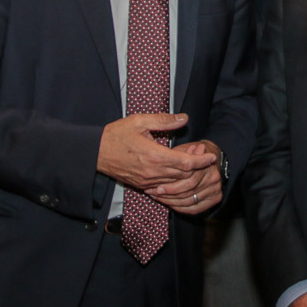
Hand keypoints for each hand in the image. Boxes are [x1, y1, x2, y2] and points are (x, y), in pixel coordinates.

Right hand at [97, 113, 215, 190]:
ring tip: (193, 162)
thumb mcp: (140, 121)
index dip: (202, 161)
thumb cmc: (117, 134)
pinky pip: (164, 188)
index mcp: (155, 156)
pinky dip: (175, 183)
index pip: (186, 163)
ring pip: (176, 184)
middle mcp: (153, 173)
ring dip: (187, 175)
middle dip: (198, 167)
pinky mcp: (142, 186)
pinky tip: (178, 174)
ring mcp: (148, 182)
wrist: (96, 153)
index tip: (211, 156)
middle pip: (184, 175)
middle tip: (204, 156)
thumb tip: (184, 118)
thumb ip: (164, 120)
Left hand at [149, 140, 221, 214]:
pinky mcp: (215, 199)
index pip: (189, 181)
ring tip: (158, 198)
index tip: (156, 186)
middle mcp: (214, 178)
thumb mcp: (184, 151)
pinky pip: (194, 209)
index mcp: (208, 165)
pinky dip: (180, 208)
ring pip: (189, 201)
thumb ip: (182, 155)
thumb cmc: (190, 154)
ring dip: (171, 202)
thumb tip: (182, 155)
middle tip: (154, 193)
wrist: (207, 161)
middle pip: (188, 192)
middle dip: (169, 195)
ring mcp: (216, 189)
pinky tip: (169, 204)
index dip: (171, 186)